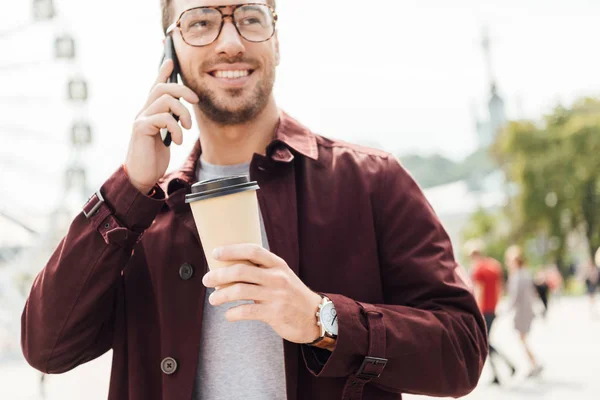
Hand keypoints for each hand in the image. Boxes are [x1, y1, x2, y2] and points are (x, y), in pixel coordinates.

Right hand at [124, 59, 198, 193]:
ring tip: (187, 129)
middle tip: (196, 101)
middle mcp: (143, 112)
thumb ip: (171, 122)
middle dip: (183, 90)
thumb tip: (183, 110)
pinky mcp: (141, 128)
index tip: (170, 61)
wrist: (142, 176)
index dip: (162, 73)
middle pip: (162, 88)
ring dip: (183, 113)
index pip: (155, 87)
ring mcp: (141, 119)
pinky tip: (178, 140)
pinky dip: (176, 128)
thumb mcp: (166, 136)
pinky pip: (163, 118)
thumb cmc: (154, 157)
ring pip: (165, 100)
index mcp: (150, 112)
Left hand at [202, 244, 322, 343]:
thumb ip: (261, 270)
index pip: (253, 251)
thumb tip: (228, 269)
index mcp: (278, 264)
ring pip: (240, 291)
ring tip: (213, 299)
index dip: (232, 250)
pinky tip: (229, 314)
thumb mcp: (282, 276)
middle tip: (206, 279)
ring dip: (221, 295)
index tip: (215, 253)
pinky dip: (233, 313)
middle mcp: (277, 277)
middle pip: (241, 270)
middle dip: (219, 274)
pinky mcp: (274, 313)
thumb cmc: (291, 295)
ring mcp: (276, 295)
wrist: (314, 317)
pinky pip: (246, 311)